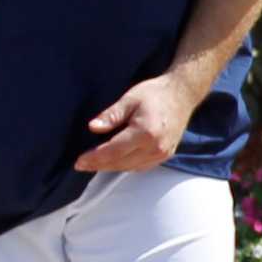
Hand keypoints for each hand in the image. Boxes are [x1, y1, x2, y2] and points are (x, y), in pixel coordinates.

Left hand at [75, 72, 199, 172]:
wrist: (182, 95)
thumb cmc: (156, 94)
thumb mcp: (129, 99)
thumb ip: (111, 116)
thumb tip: (93, 128)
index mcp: (145, 133)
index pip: (113, 151)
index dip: (94, 158)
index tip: (79, 162)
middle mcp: (155, 148)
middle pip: (120, 163)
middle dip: (99, 165)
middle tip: (82, 165)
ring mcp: (162, 154)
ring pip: (130, 168)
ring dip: (111, 167)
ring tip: (95, 164)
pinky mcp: (165, 155)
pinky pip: (141, 166)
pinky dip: (126, 166)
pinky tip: (115, 161)